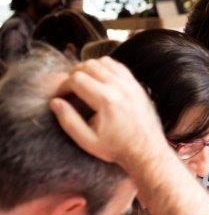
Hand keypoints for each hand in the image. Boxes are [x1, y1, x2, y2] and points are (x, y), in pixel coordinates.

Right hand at [49, 57, 166, 166]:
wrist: (148, 153)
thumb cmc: (118, 149)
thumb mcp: (88, 141)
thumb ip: (69, 121)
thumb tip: (55, 102)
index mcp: (106, 100)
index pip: (76, 79)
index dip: (63, 86)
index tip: (60, 96)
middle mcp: (120, 88)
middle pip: (88, 65)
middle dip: (73, 74)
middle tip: (69, 89)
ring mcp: (131, 85)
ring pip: (104, 62)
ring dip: (89, 68)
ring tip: (82, 83)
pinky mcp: (138, 87)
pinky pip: (119, 67)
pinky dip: (105, 67)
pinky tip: (99, 80)